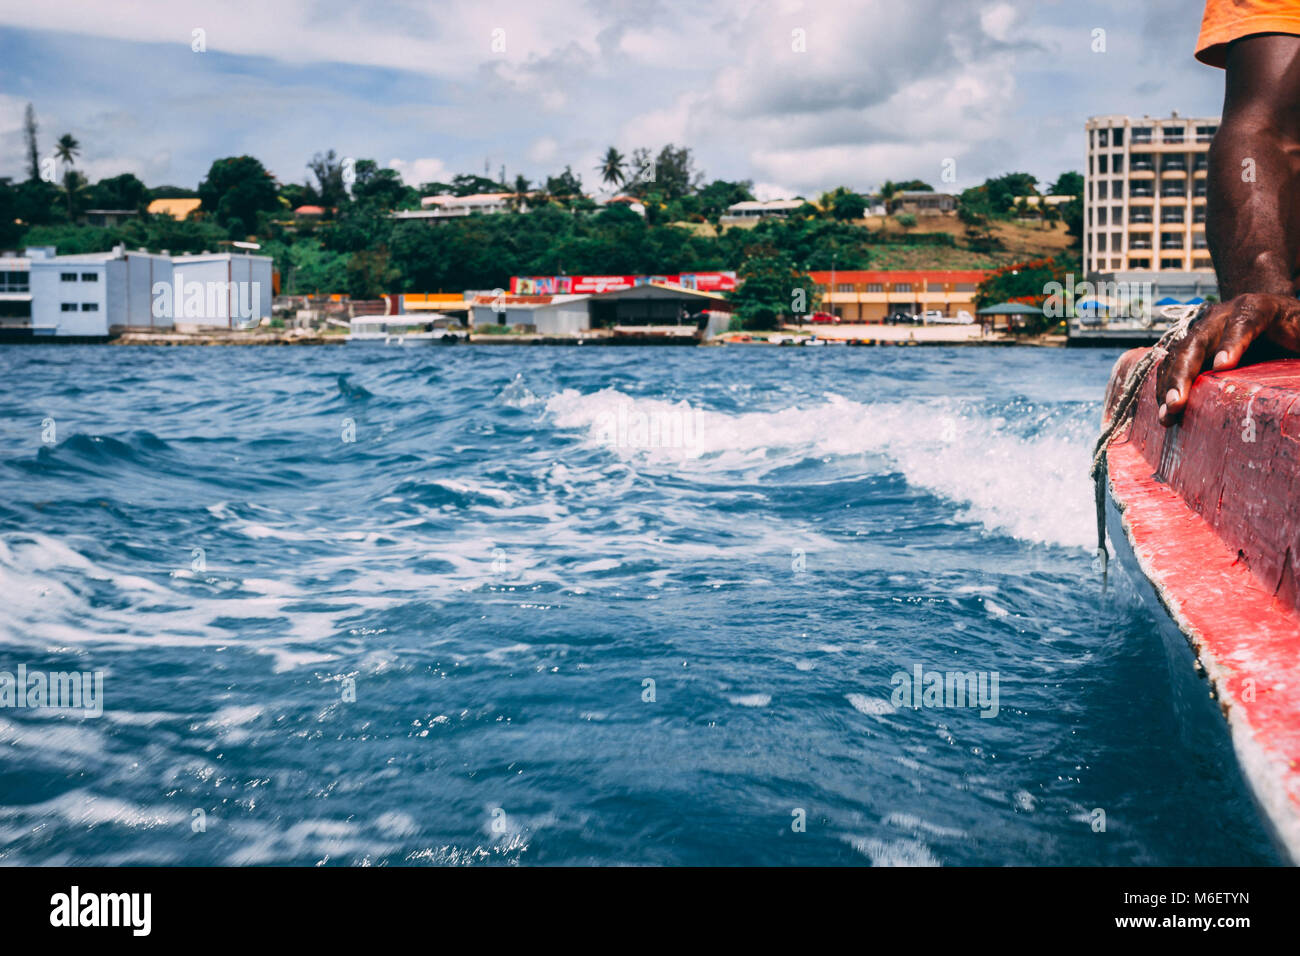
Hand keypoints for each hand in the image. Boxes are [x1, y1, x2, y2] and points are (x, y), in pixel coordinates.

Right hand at [1156, 293, 1299, 425]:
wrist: (1275, 319)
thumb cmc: (1294, 329)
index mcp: (1257, 308)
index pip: (1245, 321)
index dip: (1232, 342)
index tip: (1223, 366)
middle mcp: (1222, 317)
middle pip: (1198, 340)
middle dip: (1184, 372)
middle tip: (1178, 402)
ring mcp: (1203, 331)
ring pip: (1179, 355)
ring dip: (1169, 385)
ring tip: (1168, 414)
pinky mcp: (1193, 348)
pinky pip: (1173, 366)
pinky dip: (1166, 388)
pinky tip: (1166, 412)